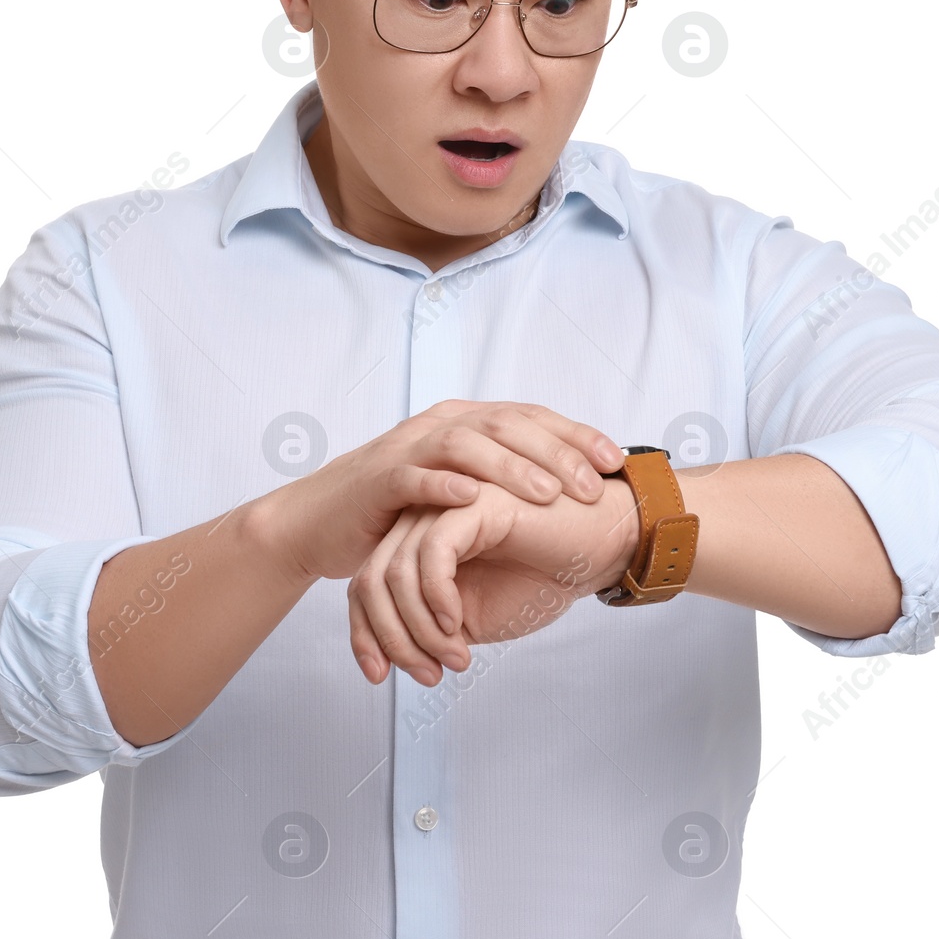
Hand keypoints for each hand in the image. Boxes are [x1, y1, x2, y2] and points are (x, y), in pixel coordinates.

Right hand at [258, 399, 623, 586]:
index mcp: (468, 422)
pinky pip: (414, 476)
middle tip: (591, 484)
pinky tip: (472, 498)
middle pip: (507, 425)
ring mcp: (409, 448)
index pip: (531, 417)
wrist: (321, 521)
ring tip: (546, 494)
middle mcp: (442, 424)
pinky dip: (443, 484)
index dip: (576, 435)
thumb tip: (572, 486)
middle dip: (555, 452)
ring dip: (510, 467)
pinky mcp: (379, 479)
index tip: (617, 461)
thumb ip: (504, 479)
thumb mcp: (461, 488)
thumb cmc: (400, 511)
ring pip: (467, 445)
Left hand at [347, 476, 640, 686]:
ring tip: (455, 657)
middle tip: (426, 675)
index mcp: (420, 538)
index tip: (378, 676)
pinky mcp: (474, 503)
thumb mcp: (475, 616)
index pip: (368, 583)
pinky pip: (432, 555)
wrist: (600, 548)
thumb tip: (394, 653)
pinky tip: (458, 623)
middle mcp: (424, 516)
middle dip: (391, 639)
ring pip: (396, 572)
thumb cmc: (545, 575)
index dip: (364, 634)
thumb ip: (432, 626)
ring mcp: (446, 505)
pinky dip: (436, 599)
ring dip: (419, 630)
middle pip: (372, 580)